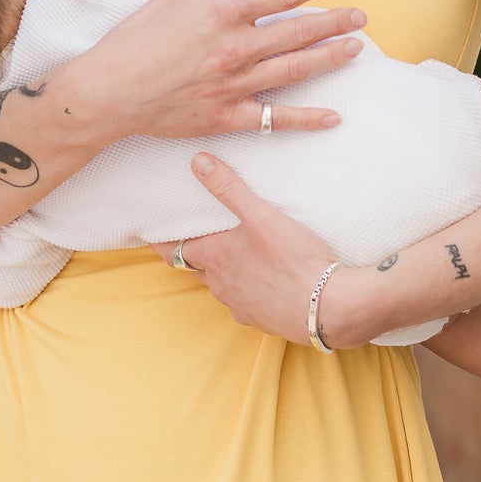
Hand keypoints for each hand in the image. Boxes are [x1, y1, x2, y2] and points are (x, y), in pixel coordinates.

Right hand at [74, 0, 367, 142]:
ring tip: (356, 50)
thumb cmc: (134, 40)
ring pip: (296, 68)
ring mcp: (236, 84)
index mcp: (224, 13)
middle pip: (299, 31)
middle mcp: (237, 47)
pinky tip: (334, 117)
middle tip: (361, 17)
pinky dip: (307, 119)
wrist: (109, 91)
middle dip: (335, 22)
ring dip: (331, 58)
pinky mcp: (229, 116)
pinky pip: (277, 119)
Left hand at [149, 154, 341, 344]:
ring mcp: (239, 305)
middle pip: (194, 268)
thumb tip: (198, 161)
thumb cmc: (294, 259)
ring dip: (220, 272)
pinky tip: (261, 281)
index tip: (152, 234)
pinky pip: (244, 302)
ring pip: (220, 286)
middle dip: (191, 253)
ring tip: (229, 256)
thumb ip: (229, 188)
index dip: (162, 242)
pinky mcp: (261, 319)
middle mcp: (220, 285)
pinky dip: (245, 290)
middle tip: (189, 238)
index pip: (174, 250)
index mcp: (214, 258)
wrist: (328, 306)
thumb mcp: (261, 215)